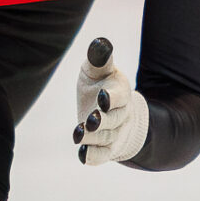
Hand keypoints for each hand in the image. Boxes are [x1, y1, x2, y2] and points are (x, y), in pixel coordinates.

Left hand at [73, 36, 148, 165]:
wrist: (110, 113)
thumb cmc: (101, 87)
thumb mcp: (98, 71)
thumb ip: (99, 60)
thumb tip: (100, 43)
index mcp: (120, 93)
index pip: (120, 96)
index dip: (112, 98)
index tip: (102, 96)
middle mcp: (120, 115)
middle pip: (114, 120)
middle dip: (102, 121)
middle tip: (91, 119)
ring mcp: (113, 134)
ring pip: (106, 138)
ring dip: (93, 138)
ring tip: (79, 133)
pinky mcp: (105, 149)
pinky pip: (101, 156)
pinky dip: (93, 156)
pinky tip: (82, 154)